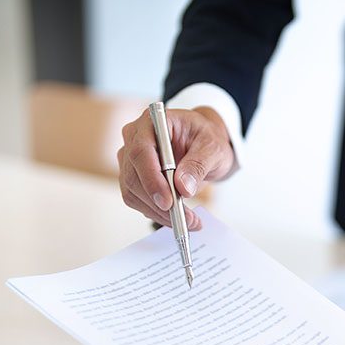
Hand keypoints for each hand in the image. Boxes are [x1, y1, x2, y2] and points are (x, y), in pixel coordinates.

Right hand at [117, 106, 235, 228]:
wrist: (204, 145)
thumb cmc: (207, 139)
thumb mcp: (213, 148)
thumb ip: (198, 164)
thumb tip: (183, 187)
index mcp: (152, 123)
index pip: (141, 151)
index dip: (152, 179)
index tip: (168, 201)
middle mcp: (135, 139)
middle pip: (133, 176)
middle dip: (158, 203)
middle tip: (186, 219)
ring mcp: (131, 160)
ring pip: (133, 192)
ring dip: (159, 213)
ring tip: (189, 222)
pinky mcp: (134, 178)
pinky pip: (139, 201)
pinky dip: (157, 214)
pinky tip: (179, 218)